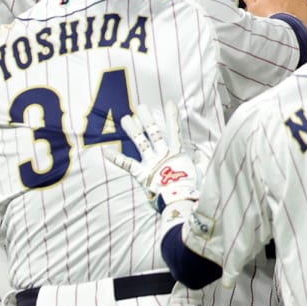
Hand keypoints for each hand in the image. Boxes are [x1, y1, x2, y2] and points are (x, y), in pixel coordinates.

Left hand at [107, 104, 201, 218]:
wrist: (180, 202)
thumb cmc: (191, 189)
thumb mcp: (199, 173)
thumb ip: (199, 162)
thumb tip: (201, 155)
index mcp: (177, 153)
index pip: (174, 130)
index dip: (172, 116)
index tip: (170, 103)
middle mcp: (163, 154)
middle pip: (154, 132)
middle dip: (147, 118)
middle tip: (141, 107)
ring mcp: (151, 163)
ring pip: (140, 143)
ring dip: (132, 130)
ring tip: (125, 119)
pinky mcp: (141, 174)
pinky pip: (126, 164)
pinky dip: (115, 158)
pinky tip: (105, 151)